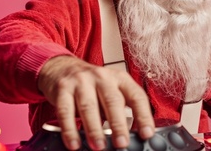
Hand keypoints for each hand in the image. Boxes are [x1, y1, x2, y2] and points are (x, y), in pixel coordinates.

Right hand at [38, 55, 154, 149]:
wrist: (62, 67)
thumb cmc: (93, 84)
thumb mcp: (111, 90)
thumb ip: (120, 109)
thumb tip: (132, 134)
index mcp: (120, 78)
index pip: (136, 96)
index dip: (143, 115)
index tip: (147, 133)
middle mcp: (103, 77)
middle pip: (113, 101)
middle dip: (118, 125)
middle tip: (122, 143)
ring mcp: (82, 81)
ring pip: (89, 107)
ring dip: (94, 129)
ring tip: (99, 146)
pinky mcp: (63, 88)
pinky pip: (65, 111)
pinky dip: (70, 129)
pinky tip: (74, 143)